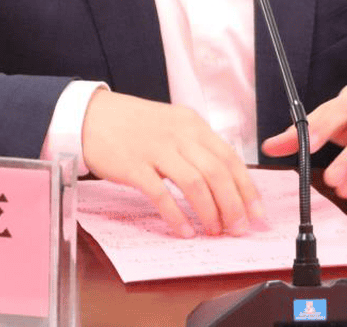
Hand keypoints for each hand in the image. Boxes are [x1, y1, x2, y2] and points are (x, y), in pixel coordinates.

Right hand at [81, 89, 265, 237]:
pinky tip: (184, 230)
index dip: (247, 189)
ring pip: (195, 183)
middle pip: (217, 173)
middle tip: (238, 228)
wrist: (90, 116)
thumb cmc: (132, 125)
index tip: (256, 213)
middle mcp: (179, 134)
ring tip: (214, 231)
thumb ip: (196, 148)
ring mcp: (156, 149)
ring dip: (209, 211)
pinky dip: (176, 215)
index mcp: (192, 125)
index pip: (230, 158)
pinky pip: (161, 194)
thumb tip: (223, 182)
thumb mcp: (172, 126)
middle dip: (233, 205)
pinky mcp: (133, 165)